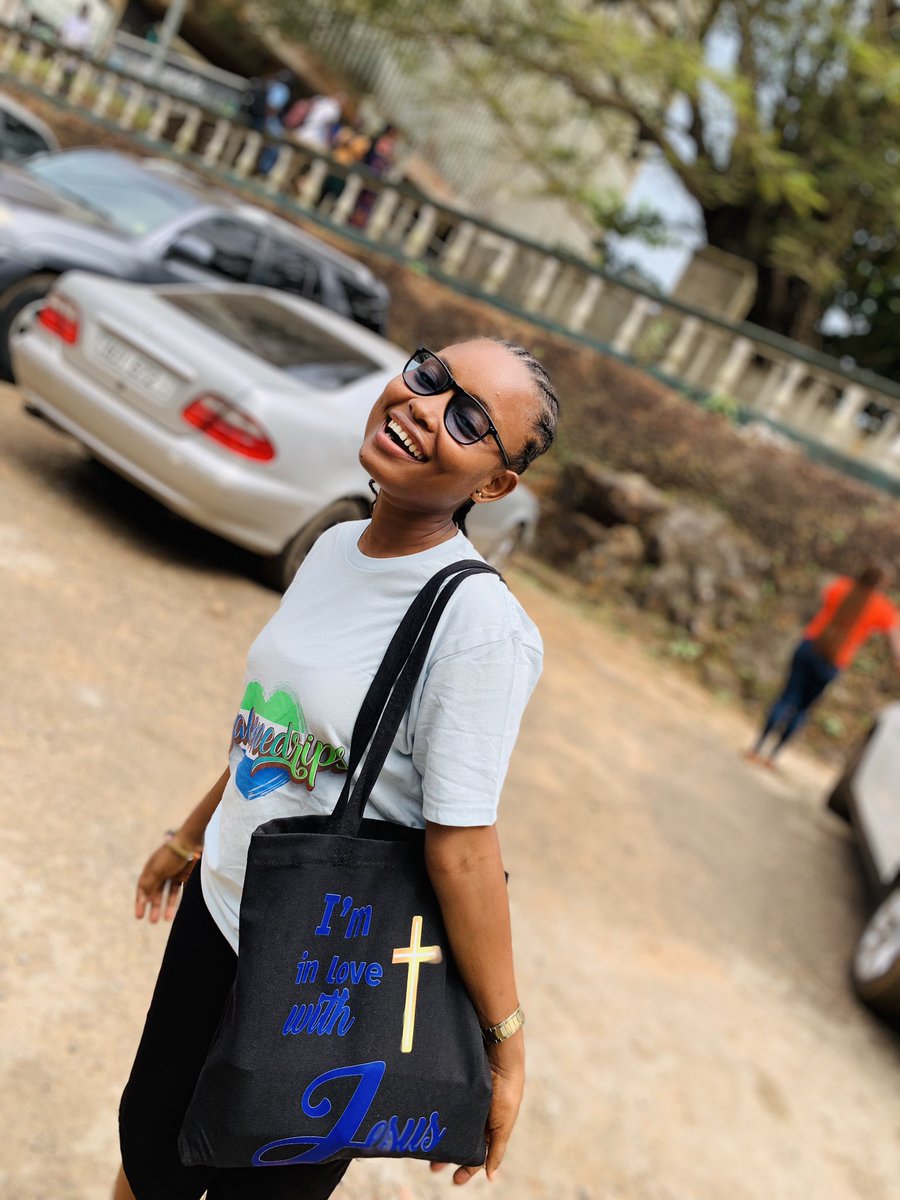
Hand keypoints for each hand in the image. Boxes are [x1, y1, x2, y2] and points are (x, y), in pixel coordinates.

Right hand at [135, 843, 196, 922]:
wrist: (191, 842)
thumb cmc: (171, 856)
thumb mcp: (157, 871)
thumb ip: (149, 884)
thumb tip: (142, 899)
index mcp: (150, 869)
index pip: (142, 889)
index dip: (140, 902)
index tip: (139, 916)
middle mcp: (159, 872)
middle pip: (154, 892)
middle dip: (152, 907)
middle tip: (152, 922)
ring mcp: (171, 873)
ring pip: (166, 893)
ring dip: (164, 906)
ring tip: (164, 920)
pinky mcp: (183, 875)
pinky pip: (177, 891)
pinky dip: (175, 901)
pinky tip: (174, 912)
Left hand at [430, 1035, 524, 1184]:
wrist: (499, 1056)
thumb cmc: (507, 1091)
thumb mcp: (504, 1124)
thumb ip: (497, 1150)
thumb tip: (491, 1177)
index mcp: (490, 1127)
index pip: (477, 1153)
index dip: (467, 1168)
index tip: (455, 1180)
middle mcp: (476, 1115)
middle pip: (459, 1141)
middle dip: (447, 1156)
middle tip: (433, 1168)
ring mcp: (463, 1101)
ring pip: (448, 1125)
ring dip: (438, 1139)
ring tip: (425, 1151)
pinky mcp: (453, 1088)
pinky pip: (442, 1106)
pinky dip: (436, 1117)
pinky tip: (426, 1125)